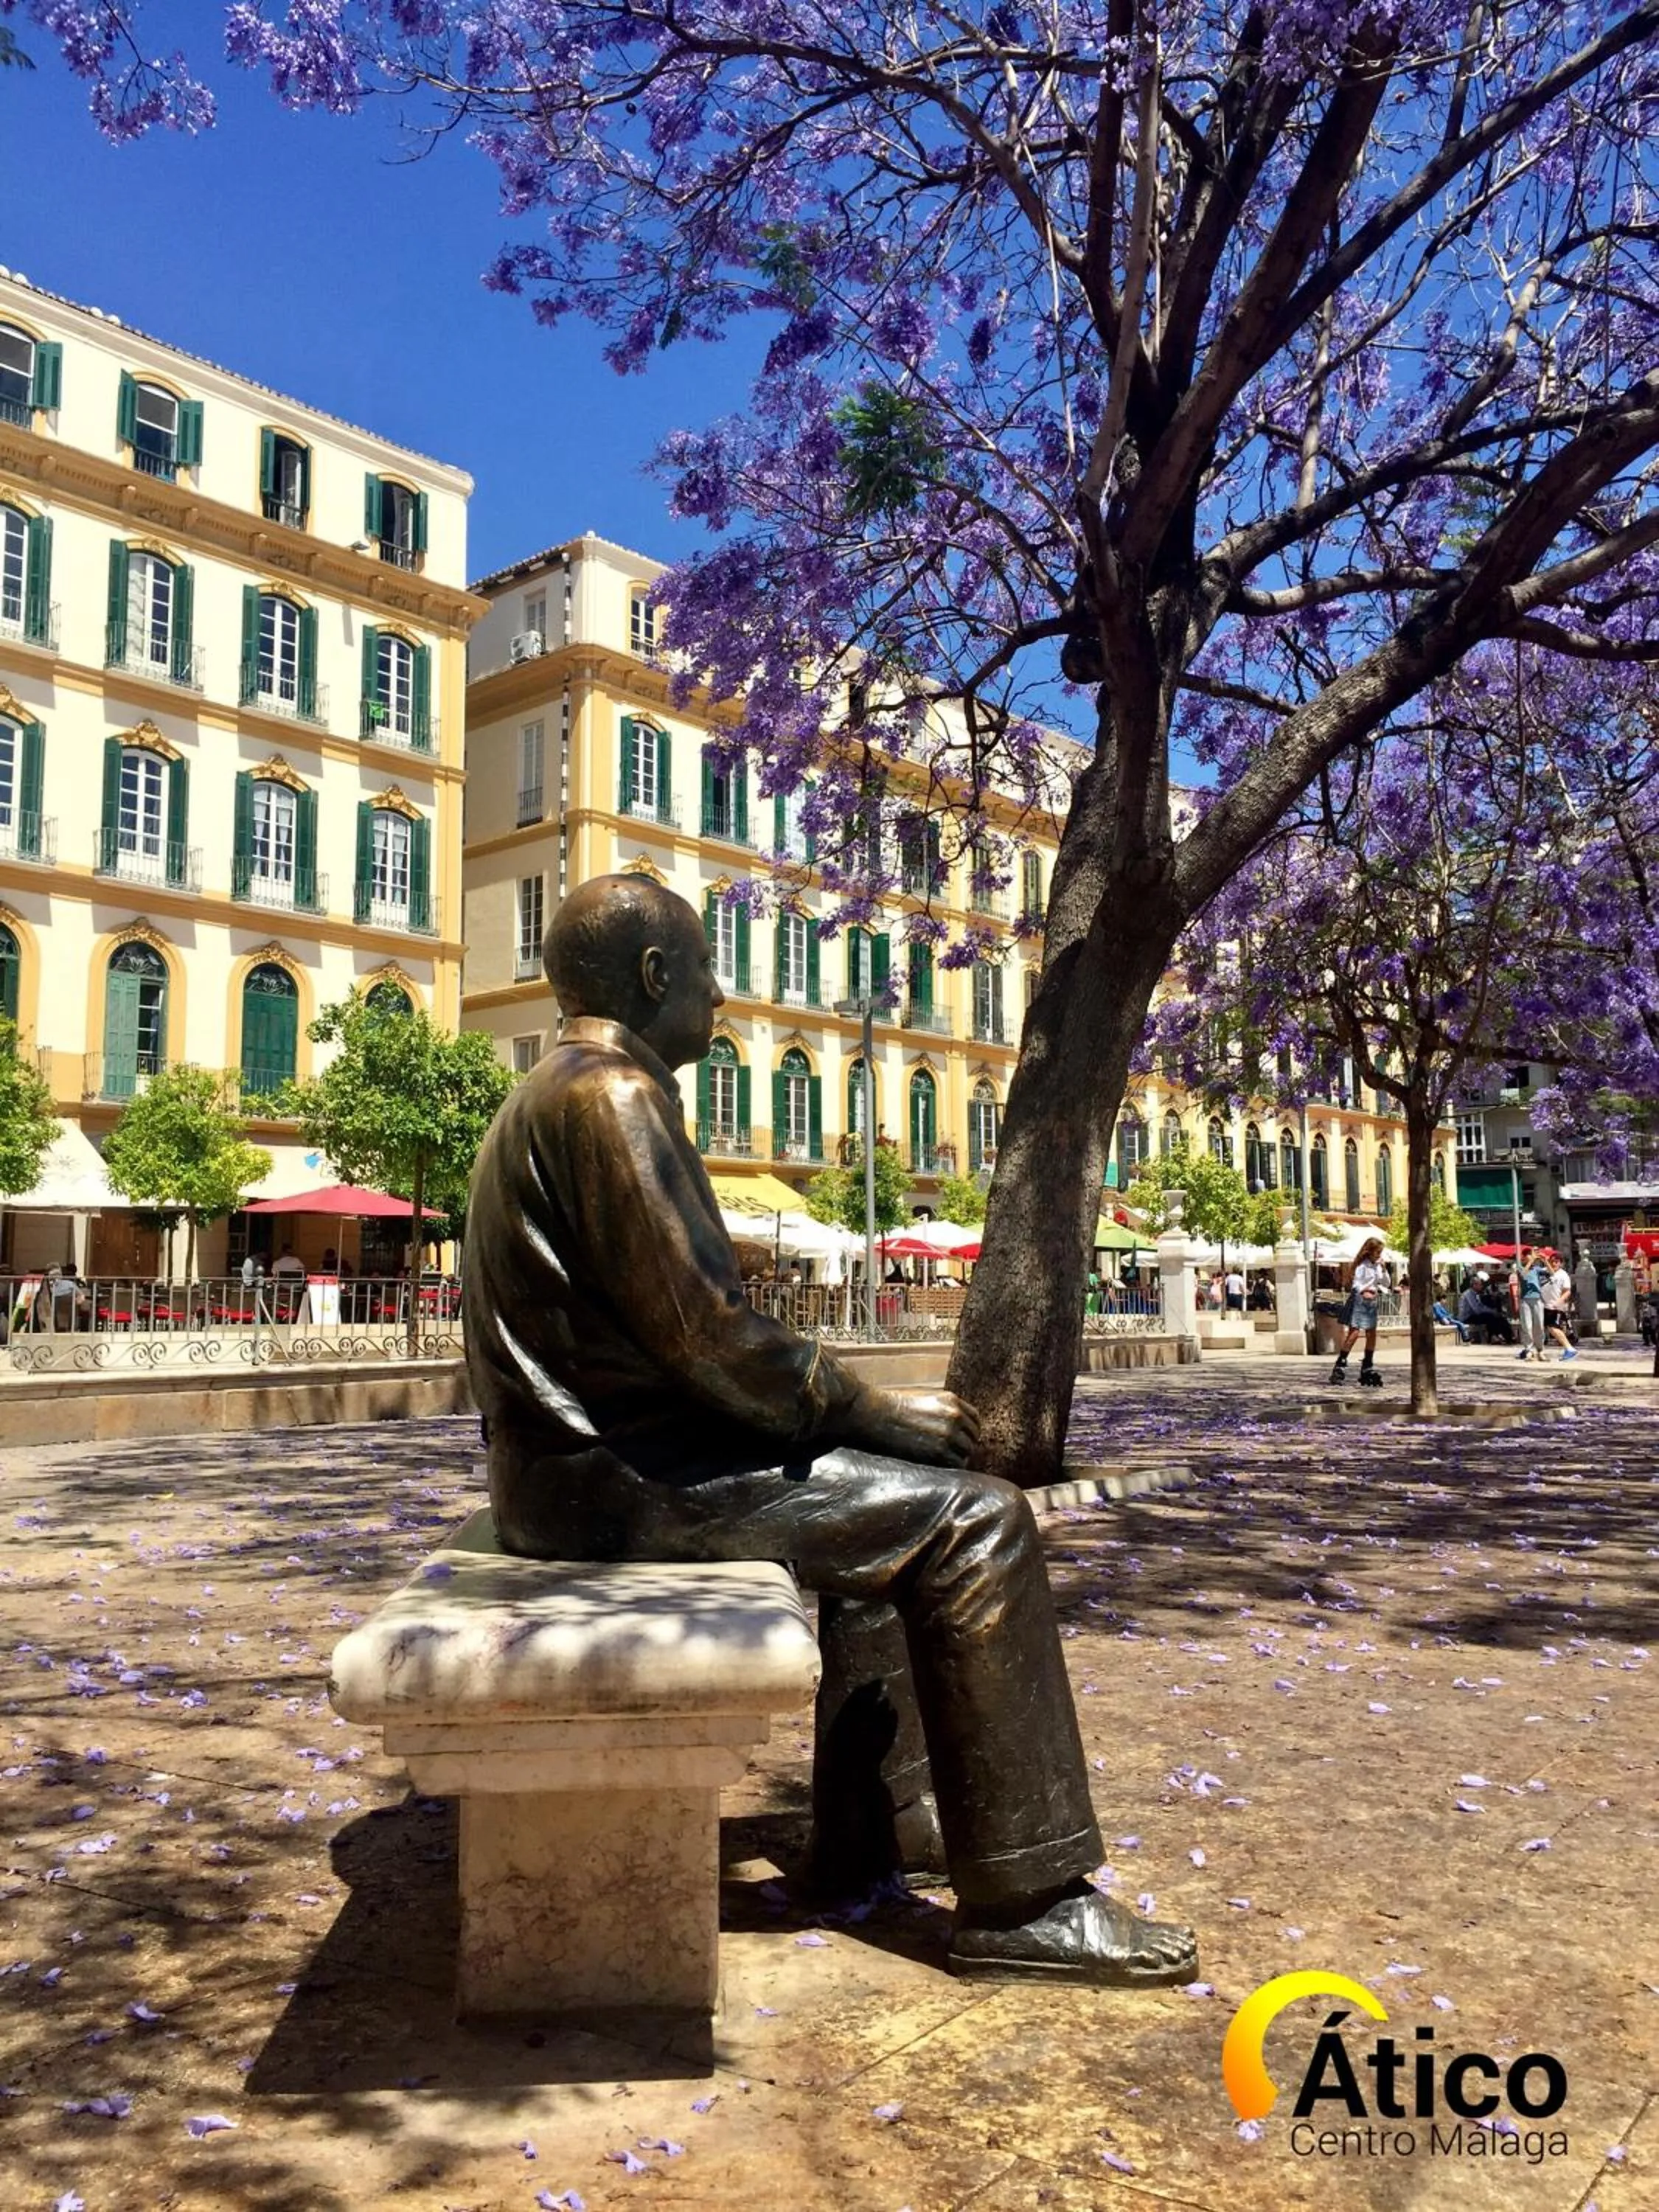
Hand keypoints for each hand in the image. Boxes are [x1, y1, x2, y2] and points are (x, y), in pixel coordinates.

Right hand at [851, 1385, 982, 1466]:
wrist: (874, 1415)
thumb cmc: (892, 1409)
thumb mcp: (925, 1401)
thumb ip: (944, 1412)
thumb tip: (958, 1432)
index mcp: (952, 1401)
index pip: (975, 1420)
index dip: (968, 1432)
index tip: (959, 1440)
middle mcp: (955, 1415)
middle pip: (973, 1438)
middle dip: (962, 1447)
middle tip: (946, 1454)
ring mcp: (949, 1434)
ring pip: (967, 1453)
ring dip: (956, 1458)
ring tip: (938, 1461)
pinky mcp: (940, 1452)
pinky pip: (956, 1465)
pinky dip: (949, 1468)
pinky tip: (935, 1465)